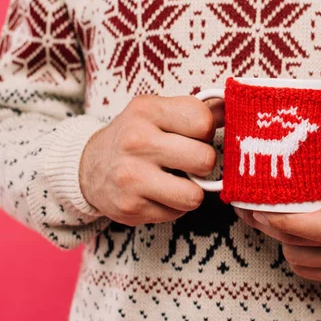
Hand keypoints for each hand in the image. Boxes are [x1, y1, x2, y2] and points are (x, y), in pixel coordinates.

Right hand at [80, 95, 220, 225]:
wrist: (88, 166)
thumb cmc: (135, 136)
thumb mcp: (159, 112)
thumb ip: (197, 111)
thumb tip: (232, 107)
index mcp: (148, 111)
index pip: (203, 121)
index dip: (206, 131)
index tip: (194, 135)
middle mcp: (137, 142)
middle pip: (205, 160)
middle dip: (203, 164)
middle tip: (188, 161)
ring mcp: (131, 177)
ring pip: (194, 195)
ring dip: (191, 191)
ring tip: (176, 180)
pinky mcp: (130, 208)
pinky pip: (177, 213)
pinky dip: (173, 205)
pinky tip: (157, 193)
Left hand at [235, 80, 320, 282]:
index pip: (319, 226)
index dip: (285, 221)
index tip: (262, 208)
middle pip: (304, 244)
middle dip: (272, 228)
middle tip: (250, 210)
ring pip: (303, 260)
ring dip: (281, 242)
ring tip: (267, 220)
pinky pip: (311, 272)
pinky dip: (296, 256)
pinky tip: (290, 237)